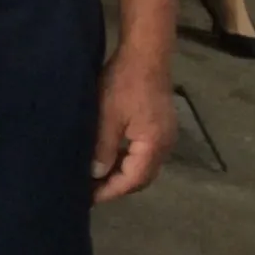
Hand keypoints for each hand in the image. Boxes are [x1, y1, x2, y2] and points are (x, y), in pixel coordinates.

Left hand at [92, 52, 175, 201]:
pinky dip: (127, 160)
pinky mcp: (159, 127)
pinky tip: (109, 159)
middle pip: (141, 177)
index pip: (133, 180)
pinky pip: (144, 154)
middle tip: (90, 192)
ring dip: (122, 174)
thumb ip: (103, 147)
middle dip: (117, 187)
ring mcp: (165, 137)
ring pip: (143, 166)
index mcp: (153, 146)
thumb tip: (96, 174)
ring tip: (96, 179)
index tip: (89, 199)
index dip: (110, 191)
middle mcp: (164, 146)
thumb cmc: (123, 84)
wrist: (145, 56)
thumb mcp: (107, 116)